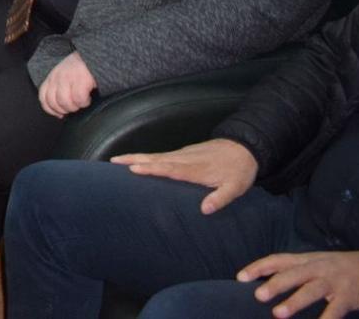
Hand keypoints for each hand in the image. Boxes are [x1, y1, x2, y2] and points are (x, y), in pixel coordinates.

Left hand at [37, 51, 96, 116]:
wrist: (93, 54)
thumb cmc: (79, 68)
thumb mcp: (63, 76)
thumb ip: (58, 89)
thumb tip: (59, 111)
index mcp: (51, 78)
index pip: (43, 98)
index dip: (51, 110)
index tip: (60, 114)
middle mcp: (57, 77)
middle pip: (54, 102)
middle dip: (65, 110)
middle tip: (74, 107)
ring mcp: (68, 78)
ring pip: (65, 102)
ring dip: (74, 107)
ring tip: (81, 102)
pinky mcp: (81, 79)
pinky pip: (79, 99)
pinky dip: (84, 102)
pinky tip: (88, 98)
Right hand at [112, 138, 257, 213]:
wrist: (244, 147)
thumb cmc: (239, 170)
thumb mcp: (235, 187)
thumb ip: (220, 198)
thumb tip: (204, 210)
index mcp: (195, 169)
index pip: (170, 169)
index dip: (152, 169)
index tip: (134, 169)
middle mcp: (185, 159)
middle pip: (156, 158)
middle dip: (134, 159)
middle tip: (114, 161)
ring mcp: (182, 154)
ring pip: (156, 155)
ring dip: (136, 157)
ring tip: (118, 160)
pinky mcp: (183, 153)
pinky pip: (161, 155)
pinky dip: (146, 157)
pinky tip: (138, 160)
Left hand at [238, 251, 358, 318]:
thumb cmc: (342, 268)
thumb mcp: (318, 262)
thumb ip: (296, 270)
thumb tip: (270, 280)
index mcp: (307, 260)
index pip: (278, 260)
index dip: (258, 267)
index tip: (241, 277)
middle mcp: (318, 268)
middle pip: (293, 274)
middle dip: (274, 284)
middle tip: (257, 295)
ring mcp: (334, 282)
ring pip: (311, 290)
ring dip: (294, 302)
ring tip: (279, 313)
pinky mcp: (349, 297)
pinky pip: (336, 310)